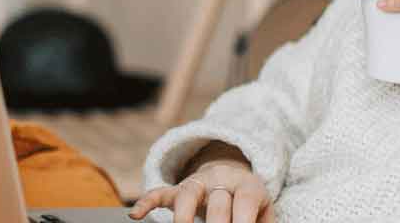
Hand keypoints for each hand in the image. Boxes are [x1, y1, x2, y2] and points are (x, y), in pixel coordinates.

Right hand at [128, 159, 274, 222]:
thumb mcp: (263, 215)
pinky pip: (159, 193)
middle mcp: (221, 180)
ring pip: (187, 193)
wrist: (232, 180)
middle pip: (217, 200)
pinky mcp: (177, 191)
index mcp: (248, 186)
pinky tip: (135, 215)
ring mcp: (197, 184)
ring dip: (184, 217)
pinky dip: (146, 202)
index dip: (243, 221)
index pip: (246, 200)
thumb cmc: (250, 207)